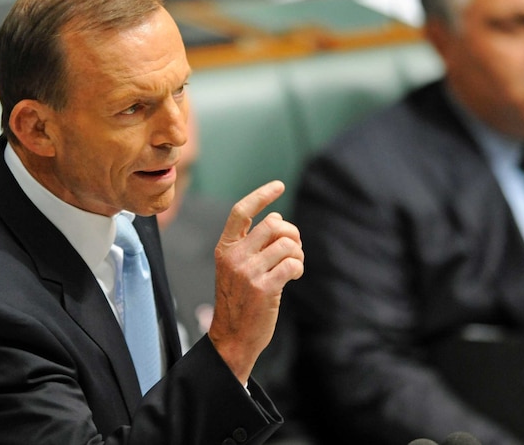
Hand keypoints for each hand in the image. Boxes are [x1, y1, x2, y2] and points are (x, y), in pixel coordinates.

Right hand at [208, 180, 303, 383]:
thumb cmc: (239, 300)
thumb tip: (276, 218)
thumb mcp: (235, 267)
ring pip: (287, 244)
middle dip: (291, 233)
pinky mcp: (264, 289)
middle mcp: (233, 257)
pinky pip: (292, 264)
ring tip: (293, 265)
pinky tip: (293, 276)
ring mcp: (248, 273)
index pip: (241, 211)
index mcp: (224, 248)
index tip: (279, 185)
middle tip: (293, 248)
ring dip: (297, 253)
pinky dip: (298, 267)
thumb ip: (251, 243)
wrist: (232, 337)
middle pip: (273, 224)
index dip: (262, 195)